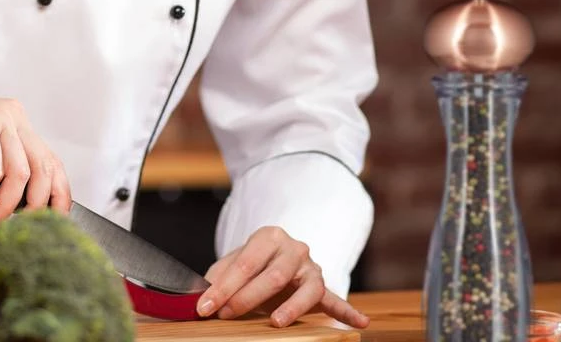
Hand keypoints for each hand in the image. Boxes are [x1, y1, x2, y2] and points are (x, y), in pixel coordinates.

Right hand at [0, 67, 71, 231]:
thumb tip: (19, 206)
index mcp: (18, 123)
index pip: (51, 161)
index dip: (59, 193)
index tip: (54, 219)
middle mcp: (15, 117)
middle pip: (45, 168)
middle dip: (38, 206)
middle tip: (17, 229)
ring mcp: (0, 118)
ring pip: (21, 173)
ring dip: (6, 207)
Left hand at [196, 226, 368, 328]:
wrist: (277, 257)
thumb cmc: (252, 264)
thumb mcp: (233, 263)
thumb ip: (219, 276)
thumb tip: (200, 295)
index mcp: (269, 236)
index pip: (246, 262)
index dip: (224, 286)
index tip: (205, 306)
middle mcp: (294, 248)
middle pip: (273, 275)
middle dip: (246, 297)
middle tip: (225, 314)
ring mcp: (310, 267)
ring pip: (306, 288)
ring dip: (290, 308)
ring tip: (275, 322)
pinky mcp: (322, 286)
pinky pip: (335, 299)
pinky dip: (347, 312)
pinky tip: (361, 323)